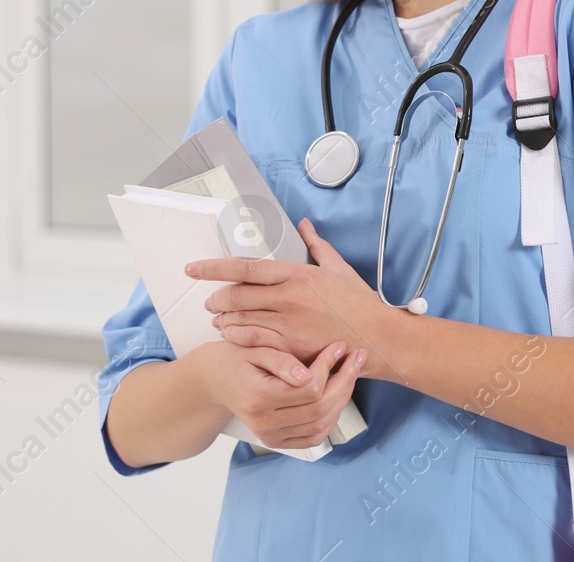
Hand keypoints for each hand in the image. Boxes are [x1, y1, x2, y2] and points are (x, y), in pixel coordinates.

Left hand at [190, 217, 386, 366]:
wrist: (378, 337)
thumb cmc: (360, 304)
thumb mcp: (338, 268)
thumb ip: (316, 245)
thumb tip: (304, 225)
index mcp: (298, 274)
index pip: (246, 266)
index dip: (215, 267)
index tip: (195, 267)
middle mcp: (289, 297)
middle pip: (237, 294)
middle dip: (217, 296)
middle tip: (209, 299)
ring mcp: (288, 324)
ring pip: (241, 318)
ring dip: (224, 318)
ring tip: (217, 318)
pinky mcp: (290, 347)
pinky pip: (252, 341)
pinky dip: (237, 337)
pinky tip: (231, 335)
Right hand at [197, 339, 366, 449]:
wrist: (215, 379)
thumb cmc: (235, 357)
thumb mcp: (254, 348)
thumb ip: (280, 360)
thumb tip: (306, 374)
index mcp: (258, 398)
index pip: (309, 388)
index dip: (330, 366)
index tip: (339, 346)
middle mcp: (264, 423)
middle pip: (320, 409)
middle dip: (345, 381)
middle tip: (356, 358)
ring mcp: (270, 436)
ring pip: (321, 425)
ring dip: (342, 398)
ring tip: (350, 373)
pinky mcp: (277, 441)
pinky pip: (313, 436)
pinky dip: (331, 418)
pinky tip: (337, 395)